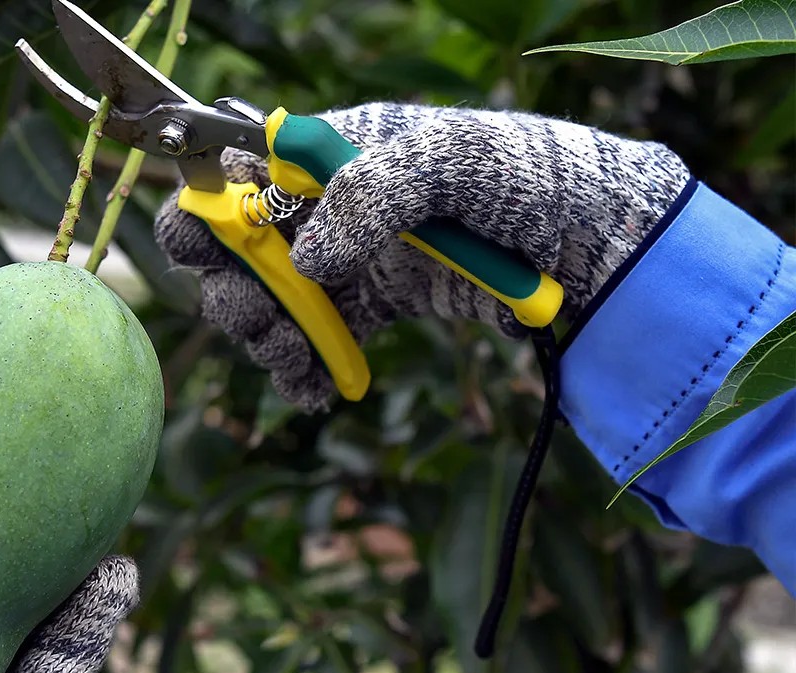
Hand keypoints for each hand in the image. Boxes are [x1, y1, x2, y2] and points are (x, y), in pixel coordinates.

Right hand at [154, 102, 690, 411]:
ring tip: (294, 360)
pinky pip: (316, 343)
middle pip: (237, 251)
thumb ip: (369, 193)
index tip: (210, 250)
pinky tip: (316, 390)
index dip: (206, 210)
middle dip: (235, 291)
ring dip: (266, 338)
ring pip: (269, 305)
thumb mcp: (450, 159)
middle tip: (262, 317)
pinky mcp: (371, 309)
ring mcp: (347, 261)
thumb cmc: (526, 174)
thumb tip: (305, 257)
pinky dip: (305, 372)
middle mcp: (324, 207)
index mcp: (328, 152)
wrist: (596, 241)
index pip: (237, 173)